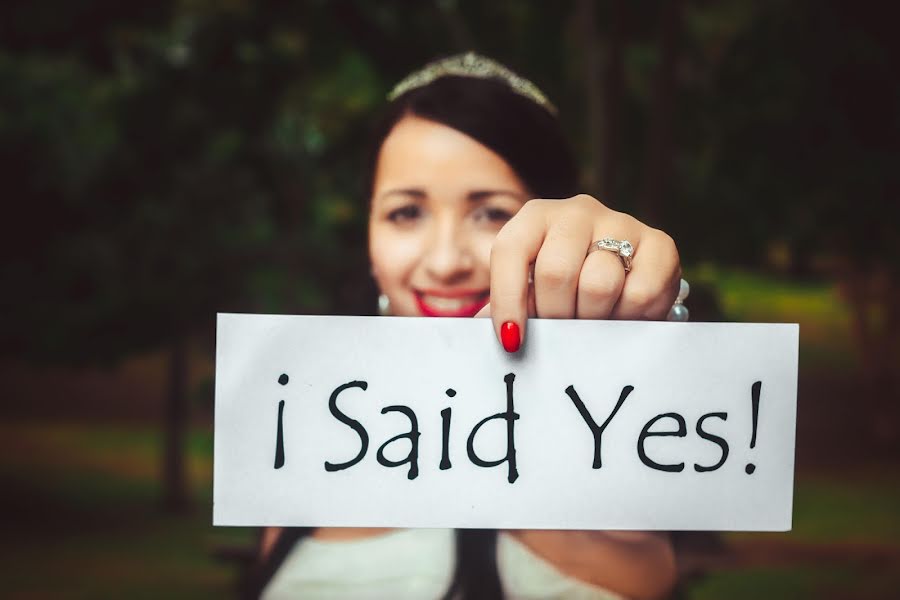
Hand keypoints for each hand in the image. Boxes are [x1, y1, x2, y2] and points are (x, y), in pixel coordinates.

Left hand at [477, 194, 681, 350]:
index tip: (512, 343)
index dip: (507, 300)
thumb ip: (506, 311)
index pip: (510, 251)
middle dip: (555, 315)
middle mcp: (577, 210)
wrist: (624, 276)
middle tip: (561, 332)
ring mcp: (621, 222)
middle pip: (556, 272)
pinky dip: (628, 319)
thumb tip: (482, 339)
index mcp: (534, 216)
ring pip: (599, 285)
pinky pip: (640, 293)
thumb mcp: (530, 292)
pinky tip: (622, 318)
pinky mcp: (660, 244)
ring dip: (592, 319)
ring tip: (591, 324)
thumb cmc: (562, 290)